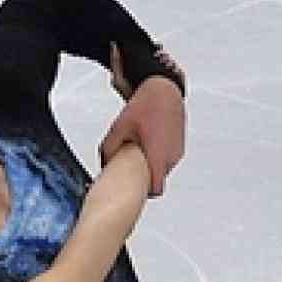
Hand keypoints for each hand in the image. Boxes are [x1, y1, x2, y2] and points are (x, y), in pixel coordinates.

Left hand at [99, 45, 185, 197]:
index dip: (144, 194)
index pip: (155, 190)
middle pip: (156, 179)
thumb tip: (103, 164)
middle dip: (143, 177)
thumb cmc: (145, 105)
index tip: (134, 193)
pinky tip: (148, 142)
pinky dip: (158, 155)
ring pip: (162, 169)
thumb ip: (108, 149)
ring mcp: (177, 151)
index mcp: (157, 156)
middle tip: (130, 168)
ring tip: (139, 151)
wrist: (164, 87)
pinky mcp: (179, 146)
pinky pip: (167, 158)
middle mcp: (170, 157)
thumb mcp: (118, 127)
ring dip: (151, 165)